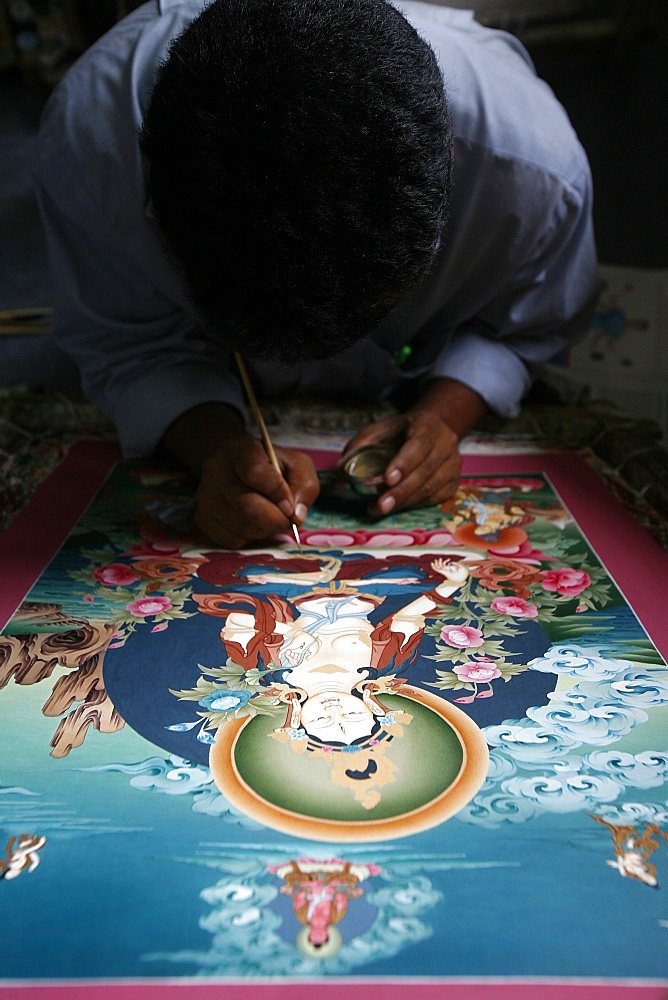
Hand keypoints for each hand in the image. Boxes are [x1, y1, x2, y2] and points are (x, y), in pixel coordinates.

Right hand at [163, 403, 318, 547]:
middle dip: (276, 520)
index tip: (290, 505)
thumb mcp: (297, 465)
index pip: (255, 473)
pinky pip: (231, 540)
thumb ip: (304, 487)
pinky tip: (254, 524)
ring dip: (265, 530)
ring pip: (241, 527)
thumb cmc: (272, 466)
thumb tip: (296, 515)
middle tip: (287, 520)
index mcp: (241, 450)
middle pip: (248, 507)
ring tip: (271, 519)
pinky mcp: (202, 517)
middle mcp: (216, 471)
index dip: (277, 493)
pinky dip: (249, 539)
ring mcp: (205, 495)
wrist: (238, 465)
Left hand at [338, 408, 460, 515]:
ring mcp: (453, 464)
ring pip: (430, 488)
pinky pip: (434, 498)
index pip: (419, 444)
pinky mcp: (454, 481)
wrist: (431, 431)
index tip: (387, 479)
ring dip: (404, 502)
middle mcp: (446, 443)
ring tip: (380, 509)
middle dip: (400, 491)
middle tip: (380, 505)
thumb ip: (359, 446)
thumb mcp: (379, 430)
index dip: (404, 462)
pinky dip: (414, 504)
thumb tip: (339, 469)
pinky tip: (396, 507)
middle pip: (425, 471)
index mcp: (427, 424)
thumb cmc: (400, 432)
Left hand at [431, 557, 468, 584]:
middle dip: (436, 563)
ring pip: (440, 566)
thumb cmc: (462, 574)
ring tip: (440, 558)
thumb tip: (451, 562)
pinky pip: (445, 565)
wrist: (464, 578)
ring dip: (440, 562)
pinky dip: (446, 562)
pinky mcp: (449, 569)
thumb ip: (456, 565)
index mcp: (446, 572)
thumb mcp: (461, 569)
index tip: (431, 562)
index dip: (433, 566)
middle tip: (436, 560)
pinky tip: (449, 559)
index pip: (437, 569)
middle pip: (438, 567)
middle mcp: (445, 571)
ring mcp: (447, 570)